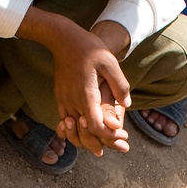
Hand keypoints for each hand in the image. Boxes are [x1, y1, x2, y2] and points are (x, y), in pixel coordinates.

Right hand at [16, 8, 131, 150]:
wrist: (62, 39)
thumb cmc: (88, 48)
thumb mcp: (109, 61)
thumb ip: (119, 84)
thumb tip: (126, 104)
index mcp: (86, 94)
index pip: (96, 126)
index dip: (109, 136)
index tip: (123, 136)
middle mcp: (73, 102)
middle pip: (84, 134)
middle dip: (102, 144)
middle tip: (121, 147)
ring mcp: (64, 101)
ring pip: (73, 132)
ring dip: (86, 142)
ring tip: (101, 148)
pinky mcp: (60, 99)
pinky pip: (65, 123)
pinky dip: (74, 133)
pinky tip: (83, 136)